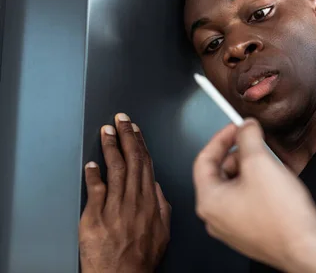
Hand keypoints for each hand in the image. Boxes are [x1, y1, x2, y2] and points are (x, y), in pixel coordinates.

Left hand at [79, 114, 170, 272]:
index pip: (145, 164)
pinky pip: (95, 190)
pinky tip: (91, 163)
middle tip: (121, 120)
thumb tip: (157, 188)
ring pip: (114, 169)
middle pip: (131, 160)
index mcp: (150, 201)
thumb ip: (161, 206)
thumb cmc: (142, 258)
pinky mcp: (95, 217)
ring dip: (110, 147)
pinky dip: (93, 175)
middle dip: (126, 136)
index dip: (140, 144)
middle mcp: (134, 200)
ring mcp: (114, 207)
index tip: (136, 130)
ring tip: (106, 131)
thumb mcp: (163, 231)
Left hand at [193, 120, 315, 269]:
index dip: (221, 138)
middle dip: (238, 155)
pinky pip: (245, 202)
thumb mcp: (260, 162)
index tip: (236, 127)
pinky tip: (274, 185)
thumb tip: (245, 126)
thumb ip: (248, 138)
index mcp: (209, 201)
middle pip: (219, 173)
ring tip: (270, 167)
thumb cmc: (282, 215)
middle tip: (256, 144)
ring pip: (233, 188)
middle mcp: (215, 218)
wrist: (306, 247)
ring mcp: (231, 228)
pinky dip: (256, 187)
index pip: (203, 160)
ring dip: (249, 170)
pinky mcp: (248, 233)